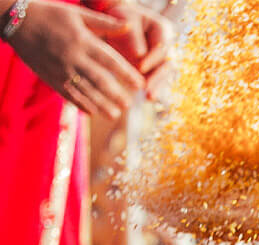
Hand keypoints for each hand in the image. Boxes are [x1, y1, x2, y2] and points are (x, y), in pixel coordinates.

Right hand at [6, 0, 143, 117]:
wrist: (16, 20)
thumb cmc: (50, 14)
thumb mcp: (78, 14)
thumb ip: (105, 23)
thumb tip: (129, 26)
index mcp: (83, 41)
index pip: (111, 61)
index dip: (127, 75)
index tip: (141, 85)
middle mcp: (73, 57)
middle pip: (100, 80)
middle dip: (116, 95)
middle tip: (129, 105)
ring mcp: (61, 69)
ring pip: (85, 91)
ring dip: (101, 105)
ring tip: (115, 115)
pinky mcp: (50, 77)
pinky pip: (67, 94)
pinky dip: (80, 104)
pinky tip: (92, 112)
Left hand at [86, 0, 173, 93]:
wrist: (119, 22)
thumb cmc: (119, 17)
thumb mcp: (123, 20)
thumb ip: (132, 35)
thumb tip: (140, 55)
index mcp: (162, 28)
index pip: (161, 46)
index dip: (152, 58)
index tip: (140, 67)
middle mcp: (168, 43)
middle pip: (167, 62)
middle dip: (157, 77)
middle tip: (148, 88)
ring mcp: (165, 56)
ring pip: (166, 73)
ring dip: (158, 86)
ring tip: (150, 97)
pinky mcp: (158, 67)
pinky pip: (159, 79)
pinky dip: (155, 88)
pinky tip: (149, 99)